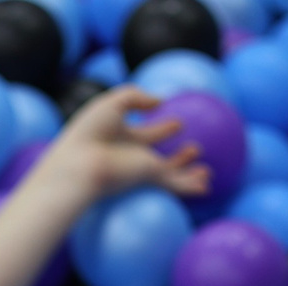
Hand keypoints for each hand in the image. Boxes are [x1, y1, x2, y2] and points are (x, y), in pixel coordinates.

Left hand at [36, 84, 211, 205]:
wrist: (82, 162)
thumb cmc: (90, 131)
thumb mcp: (112, 102)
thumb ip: (137, 97)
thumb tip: (161, 101)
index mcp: (123, 138)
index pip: (147, 134)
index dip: (162, 129)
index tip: (178, 122)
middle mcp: (133, 156)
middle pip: (160, 157)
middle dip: (177, 155)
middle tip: (195, 148)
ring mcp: (141, 169)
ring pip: (171, 172)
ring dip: (188, 172)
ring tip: (206, 171)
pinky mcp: (149, 177)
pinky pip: (175, 183)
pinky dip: (190, 185)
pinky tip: (205, 185)